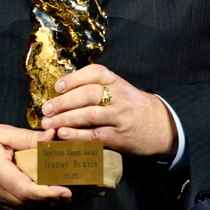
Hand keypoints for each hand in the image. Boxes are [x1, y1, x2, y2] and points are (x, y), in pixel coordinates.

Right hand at [0, 123, 71, 209]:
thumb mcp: (1, 133)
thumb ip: (28, 137)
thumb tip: (53, 136)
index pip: (27, 190)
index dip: (49, 194)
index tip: (67, 191)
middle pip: (29, 205)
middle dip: (53, 202)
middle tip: (73, 193)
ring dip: (44, 208)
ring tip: (61, 197)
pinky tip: (42, 201)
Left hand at [40, 64, 176, 158]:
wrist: (162, 127)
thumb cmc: (135, 108)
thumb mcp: (122, 91)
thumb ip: (100, 88)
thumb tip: (65, 91)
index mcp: (118, 82)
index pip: (95, 73)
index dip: (74, 78)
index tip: (57, 86)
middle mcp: (119, 97)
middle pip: (88, 94)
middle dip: (64, 101)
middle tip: (46, 108)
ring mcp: (120, 117)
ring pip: (89, 114)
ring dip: (65, 119)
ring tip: (48, 123)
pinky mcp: (119, 136)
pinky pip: (95, 135)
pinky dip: (77, 135)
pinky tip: (62, 135)